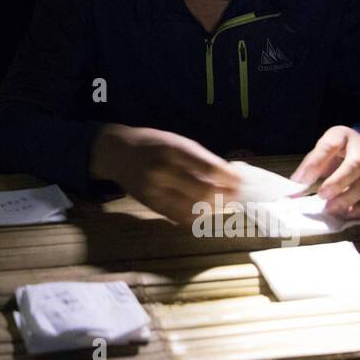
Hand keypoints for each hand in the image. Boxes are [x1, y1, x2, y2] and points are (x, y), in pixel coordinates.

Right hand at [90, 125, 243, 223]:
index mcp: (172, 150)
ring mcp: (156, 190)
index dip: (229, 178)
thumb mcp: (177, 142)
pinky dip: (198, 216)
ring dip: (214, 208)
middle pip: (204, 191)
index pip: (209, 168)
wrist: (118, 153)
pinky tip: (206, 212)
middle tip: (236, 196)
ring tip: (225, 205)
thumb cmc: (153, 144)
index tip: (241, 181)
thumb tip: (231, 176)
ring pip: (194, 208)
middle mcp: (163, 170)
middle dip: (225, 196)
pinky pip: (181, 217)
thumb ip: (201, 158)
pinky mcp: (152, 205)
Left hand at [291, 125, 359, 218]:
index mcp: (343, 135)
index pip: (330, 145)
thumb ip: (308, 168)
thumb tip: (294, 187)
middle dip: (338, 183)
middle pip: (357, 164)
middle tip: (322, 196)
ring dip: (349, 198)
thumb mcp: (321, 153)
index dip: (316, 163)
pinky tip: (348, 214)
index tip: (303, 180)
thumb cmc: (337, 153)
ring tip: (331, 208)